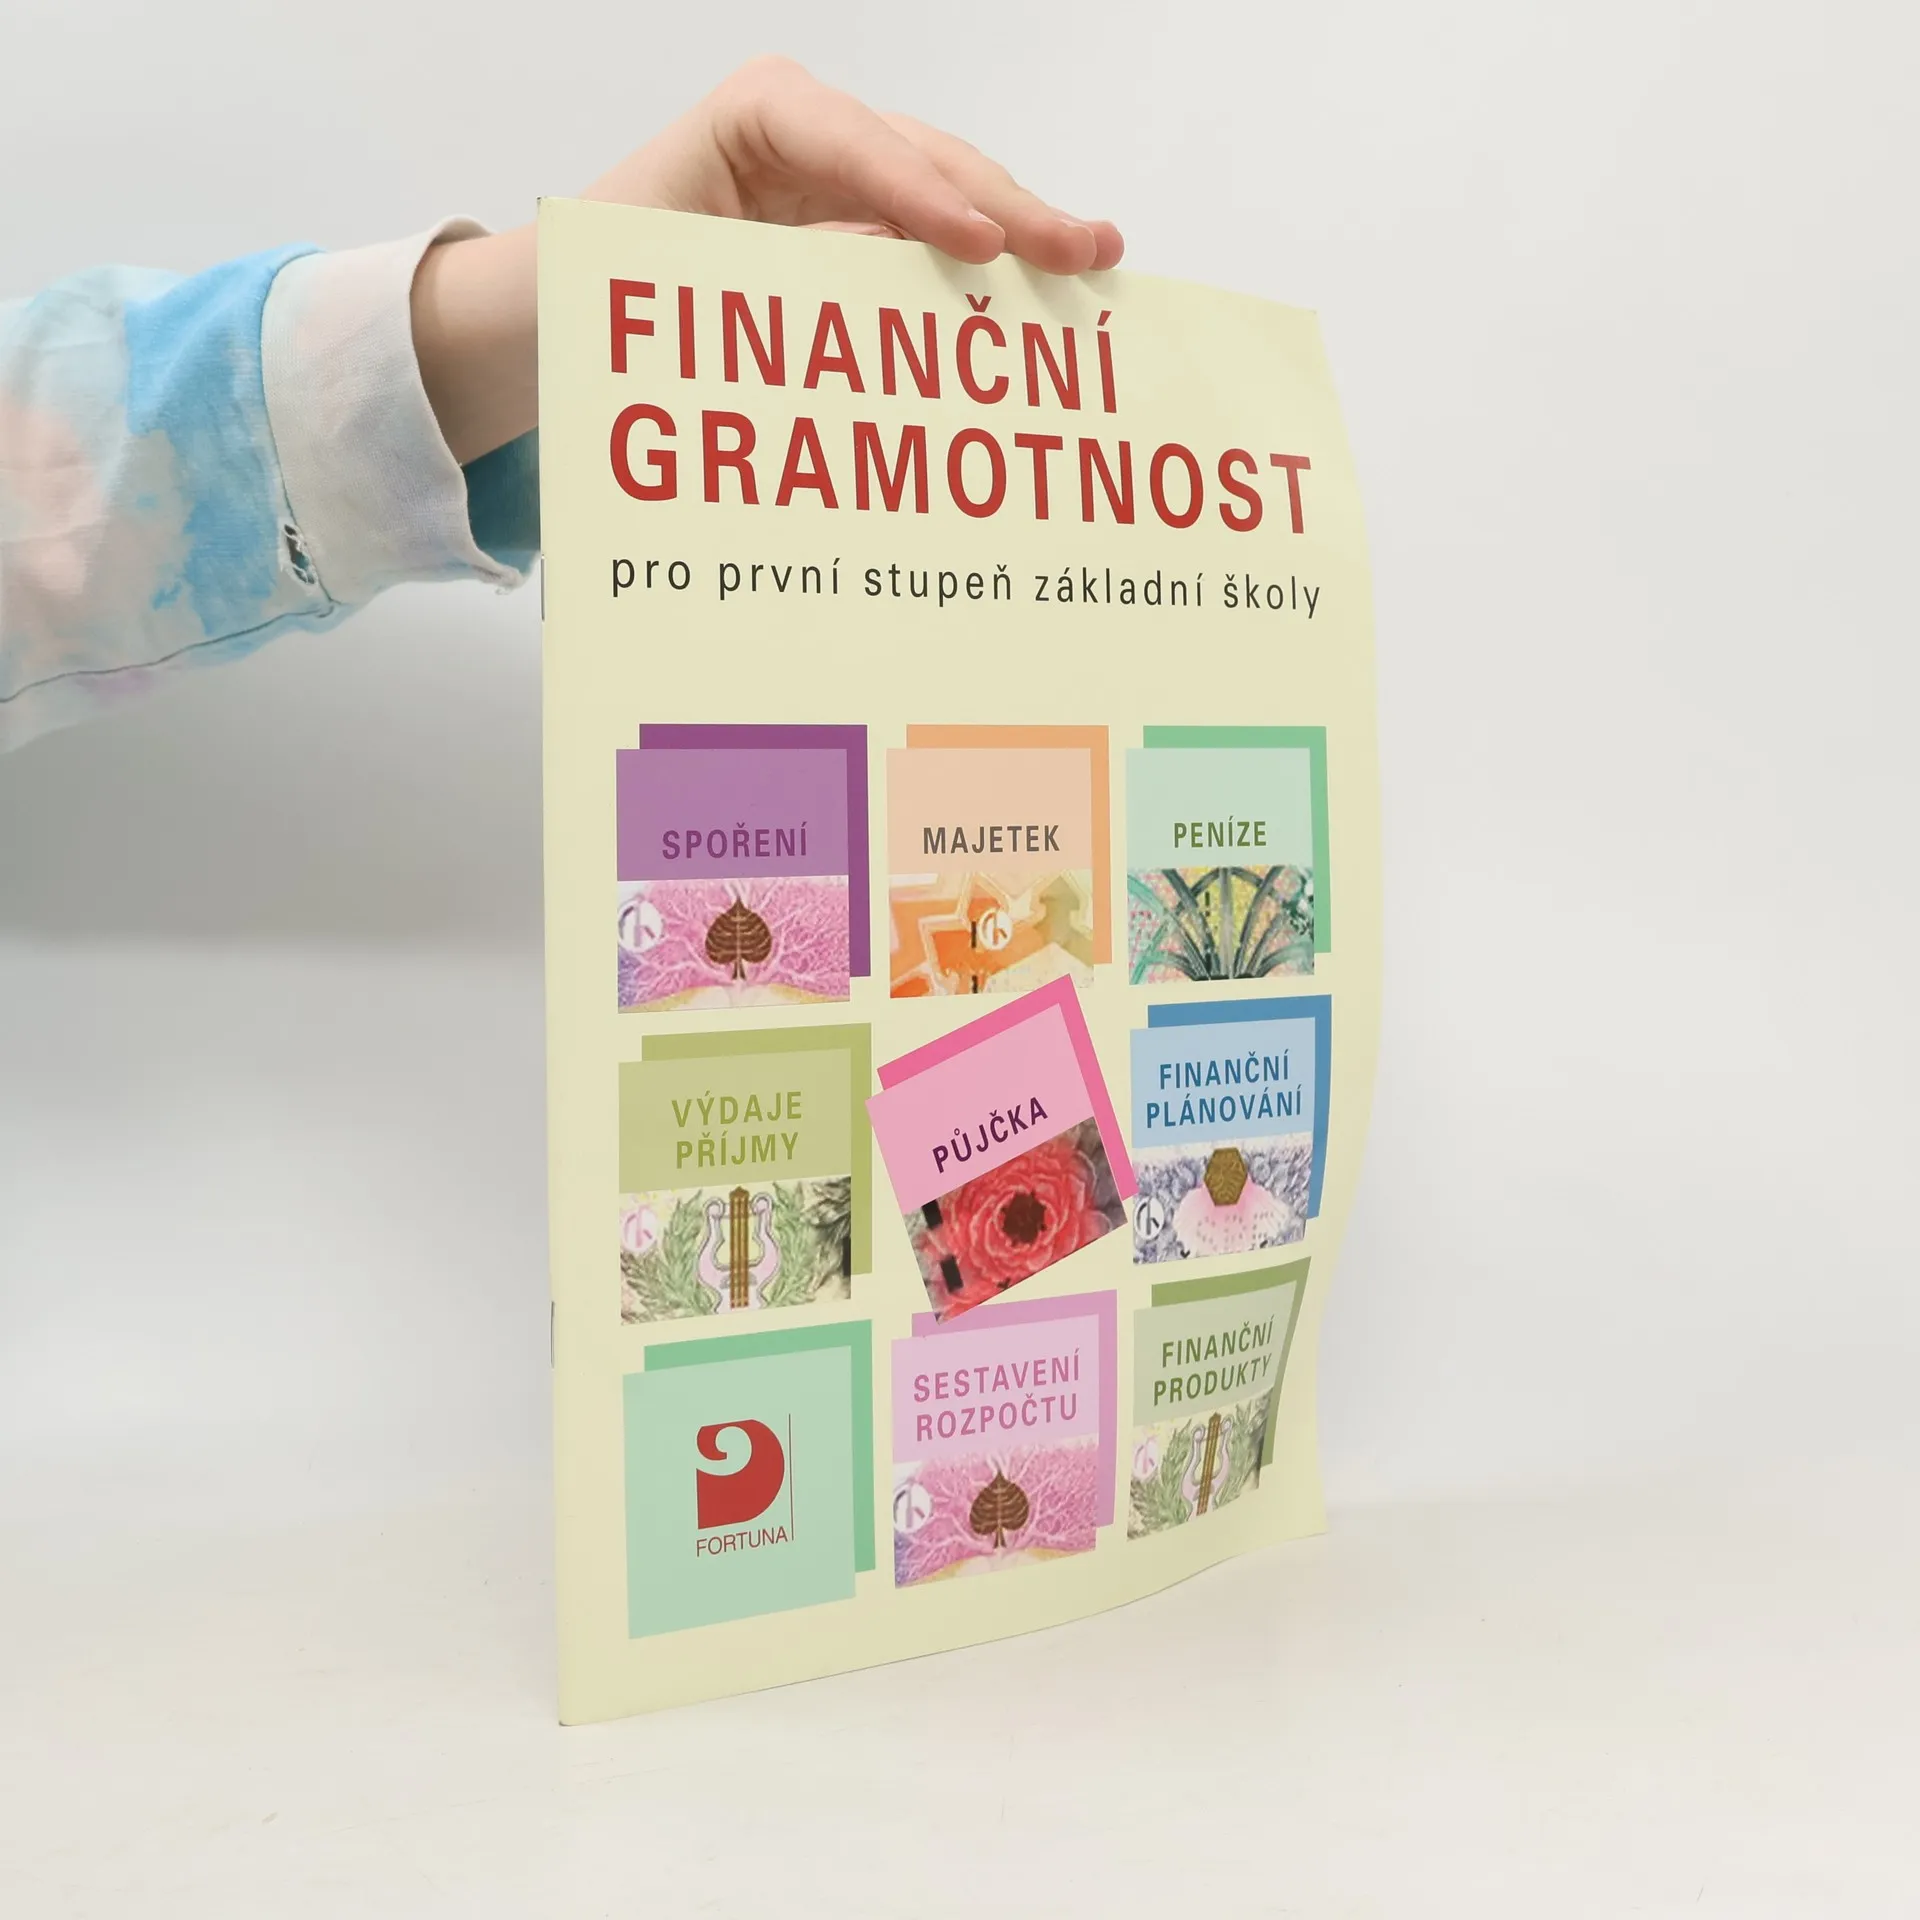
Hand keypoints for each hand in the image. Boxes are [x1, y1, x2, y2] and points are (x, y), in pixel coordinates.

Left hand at [413, 57, 1124, 464]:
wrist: (559, 317)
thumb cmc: (604, 293)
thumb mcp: (688, 286)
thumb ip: (789, 276)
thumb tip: (896, 275)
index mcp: (755, 117)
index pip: (856, 143)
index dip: (922, 192)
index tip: (978, 240)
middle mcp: (807, 131)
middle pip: (924, 158)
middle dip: (1005, 207)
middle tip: (1083, 249)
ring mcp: (837, 175)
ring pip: (942, 192)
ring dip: (1016, 233)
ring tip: (1094, 258)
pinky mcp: (853, 224)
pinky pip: (927, 239)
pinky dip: (984, 269)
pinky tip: (1042, 287)